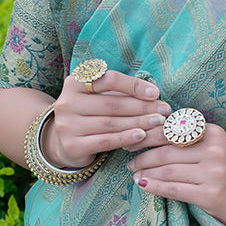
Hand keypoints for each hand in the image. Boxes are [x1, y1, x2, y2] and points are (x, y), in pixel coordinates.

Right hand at [41, 70, 170, 168]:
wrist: (61, 140)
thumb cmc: (89, 113)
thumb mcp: (97, 96)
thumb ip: (118, 92)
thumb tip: (153, 93)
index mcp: (75, 83)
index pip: (108, 80)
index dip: (133, 86)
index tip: (155, 92)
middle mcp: (67, 102)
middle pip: (112, 103)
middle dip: (142, 106)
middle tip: (164, 110)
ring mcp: (67, 125)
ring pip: (111, 123)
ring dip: (139, 122)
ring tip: (158, 122)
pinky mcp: (72, 145)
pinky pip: (105, 141)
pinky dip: (125, 138)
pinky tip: (141, 135)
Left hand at [127, 121, 225, 225]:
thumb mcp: (216, 148)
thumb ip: (190, 141)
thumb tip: (150, 135)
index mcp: (213, 133)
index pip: (171, 130)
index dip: (147, 134)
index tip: (131, 139)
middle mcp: (213, 149)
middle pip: (166, 150)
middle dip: (142, 155)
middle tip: (128, 160)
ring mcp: (213, 172)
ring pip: (167, 170)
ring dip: (145, 172)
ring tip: (133, 173)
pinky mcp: (210, 195)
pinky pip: (174, 189)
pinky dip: (154, 187)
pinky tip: (142, 185)